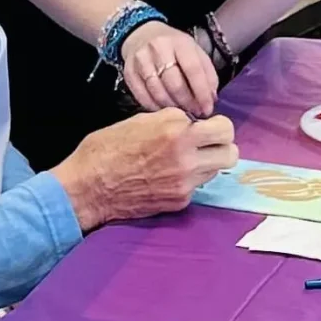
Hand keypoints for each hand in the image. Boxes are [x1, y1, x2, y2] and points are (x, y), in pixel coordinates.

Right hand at [52, 108, 237, 230]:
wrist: (88, 186)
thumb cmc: (106, 148)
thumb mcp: (140, 120)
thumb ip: (171, 120)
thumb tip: (190, 123)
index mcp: (176, 129)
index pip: (221, 125)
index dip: (210, 124)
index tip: (200, 127)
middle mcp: (186, 156)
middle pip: (231, 151)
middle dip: (222, 145)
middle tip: (207, 143)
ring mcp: (184, 182)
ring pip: (218, 170)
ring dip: (208, 162)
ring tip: (185, 158)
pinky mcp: (179, 201)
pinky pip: (198, 186)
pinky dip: (190, 179)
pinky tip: (169, 175)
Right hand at [121, 21, 217, 116]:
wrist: (141, 34)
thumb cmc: (173, 47)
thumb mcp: (194, 51)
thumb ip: (206, 73)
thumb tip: (211, 100)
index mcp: (180, 43)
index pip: (193, 69)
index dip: (202, 92)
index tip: (207, 109)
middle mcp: (158, 49)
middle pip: (174, 83)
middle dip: (187, 103)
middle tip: (194, 113)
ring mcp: (141, 60)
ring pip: (157, 91)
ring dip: (171, 107)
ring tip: (180, 112)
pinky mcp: (129, 72)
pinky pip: (141, 96)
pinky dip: (154, 107)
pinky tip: (162, 110)